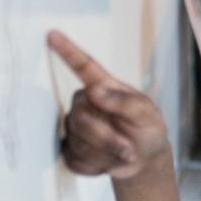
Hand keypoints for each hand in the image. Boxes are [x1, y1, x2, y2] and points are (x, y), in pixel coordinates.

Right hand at [48, 30, 170, 179]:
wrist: (144, 160)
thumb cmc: (147, 129)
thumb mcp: (148, 114)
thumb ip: (126, 102)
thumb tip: (96, 91)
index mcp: (102, 87)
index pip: (83, 67)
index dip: (68, 51)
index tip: (52, 34)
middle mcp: (84, 104)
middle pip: (80, 120)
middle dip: (108, 139)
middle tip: (129, 149)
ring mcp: (75, 128)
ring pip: (79, 144)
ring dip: (108, 155)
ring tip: (125, 153)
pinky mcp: (71, 151)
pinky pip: (78, 161)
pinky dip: (100, 166)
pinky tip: (111, 161)